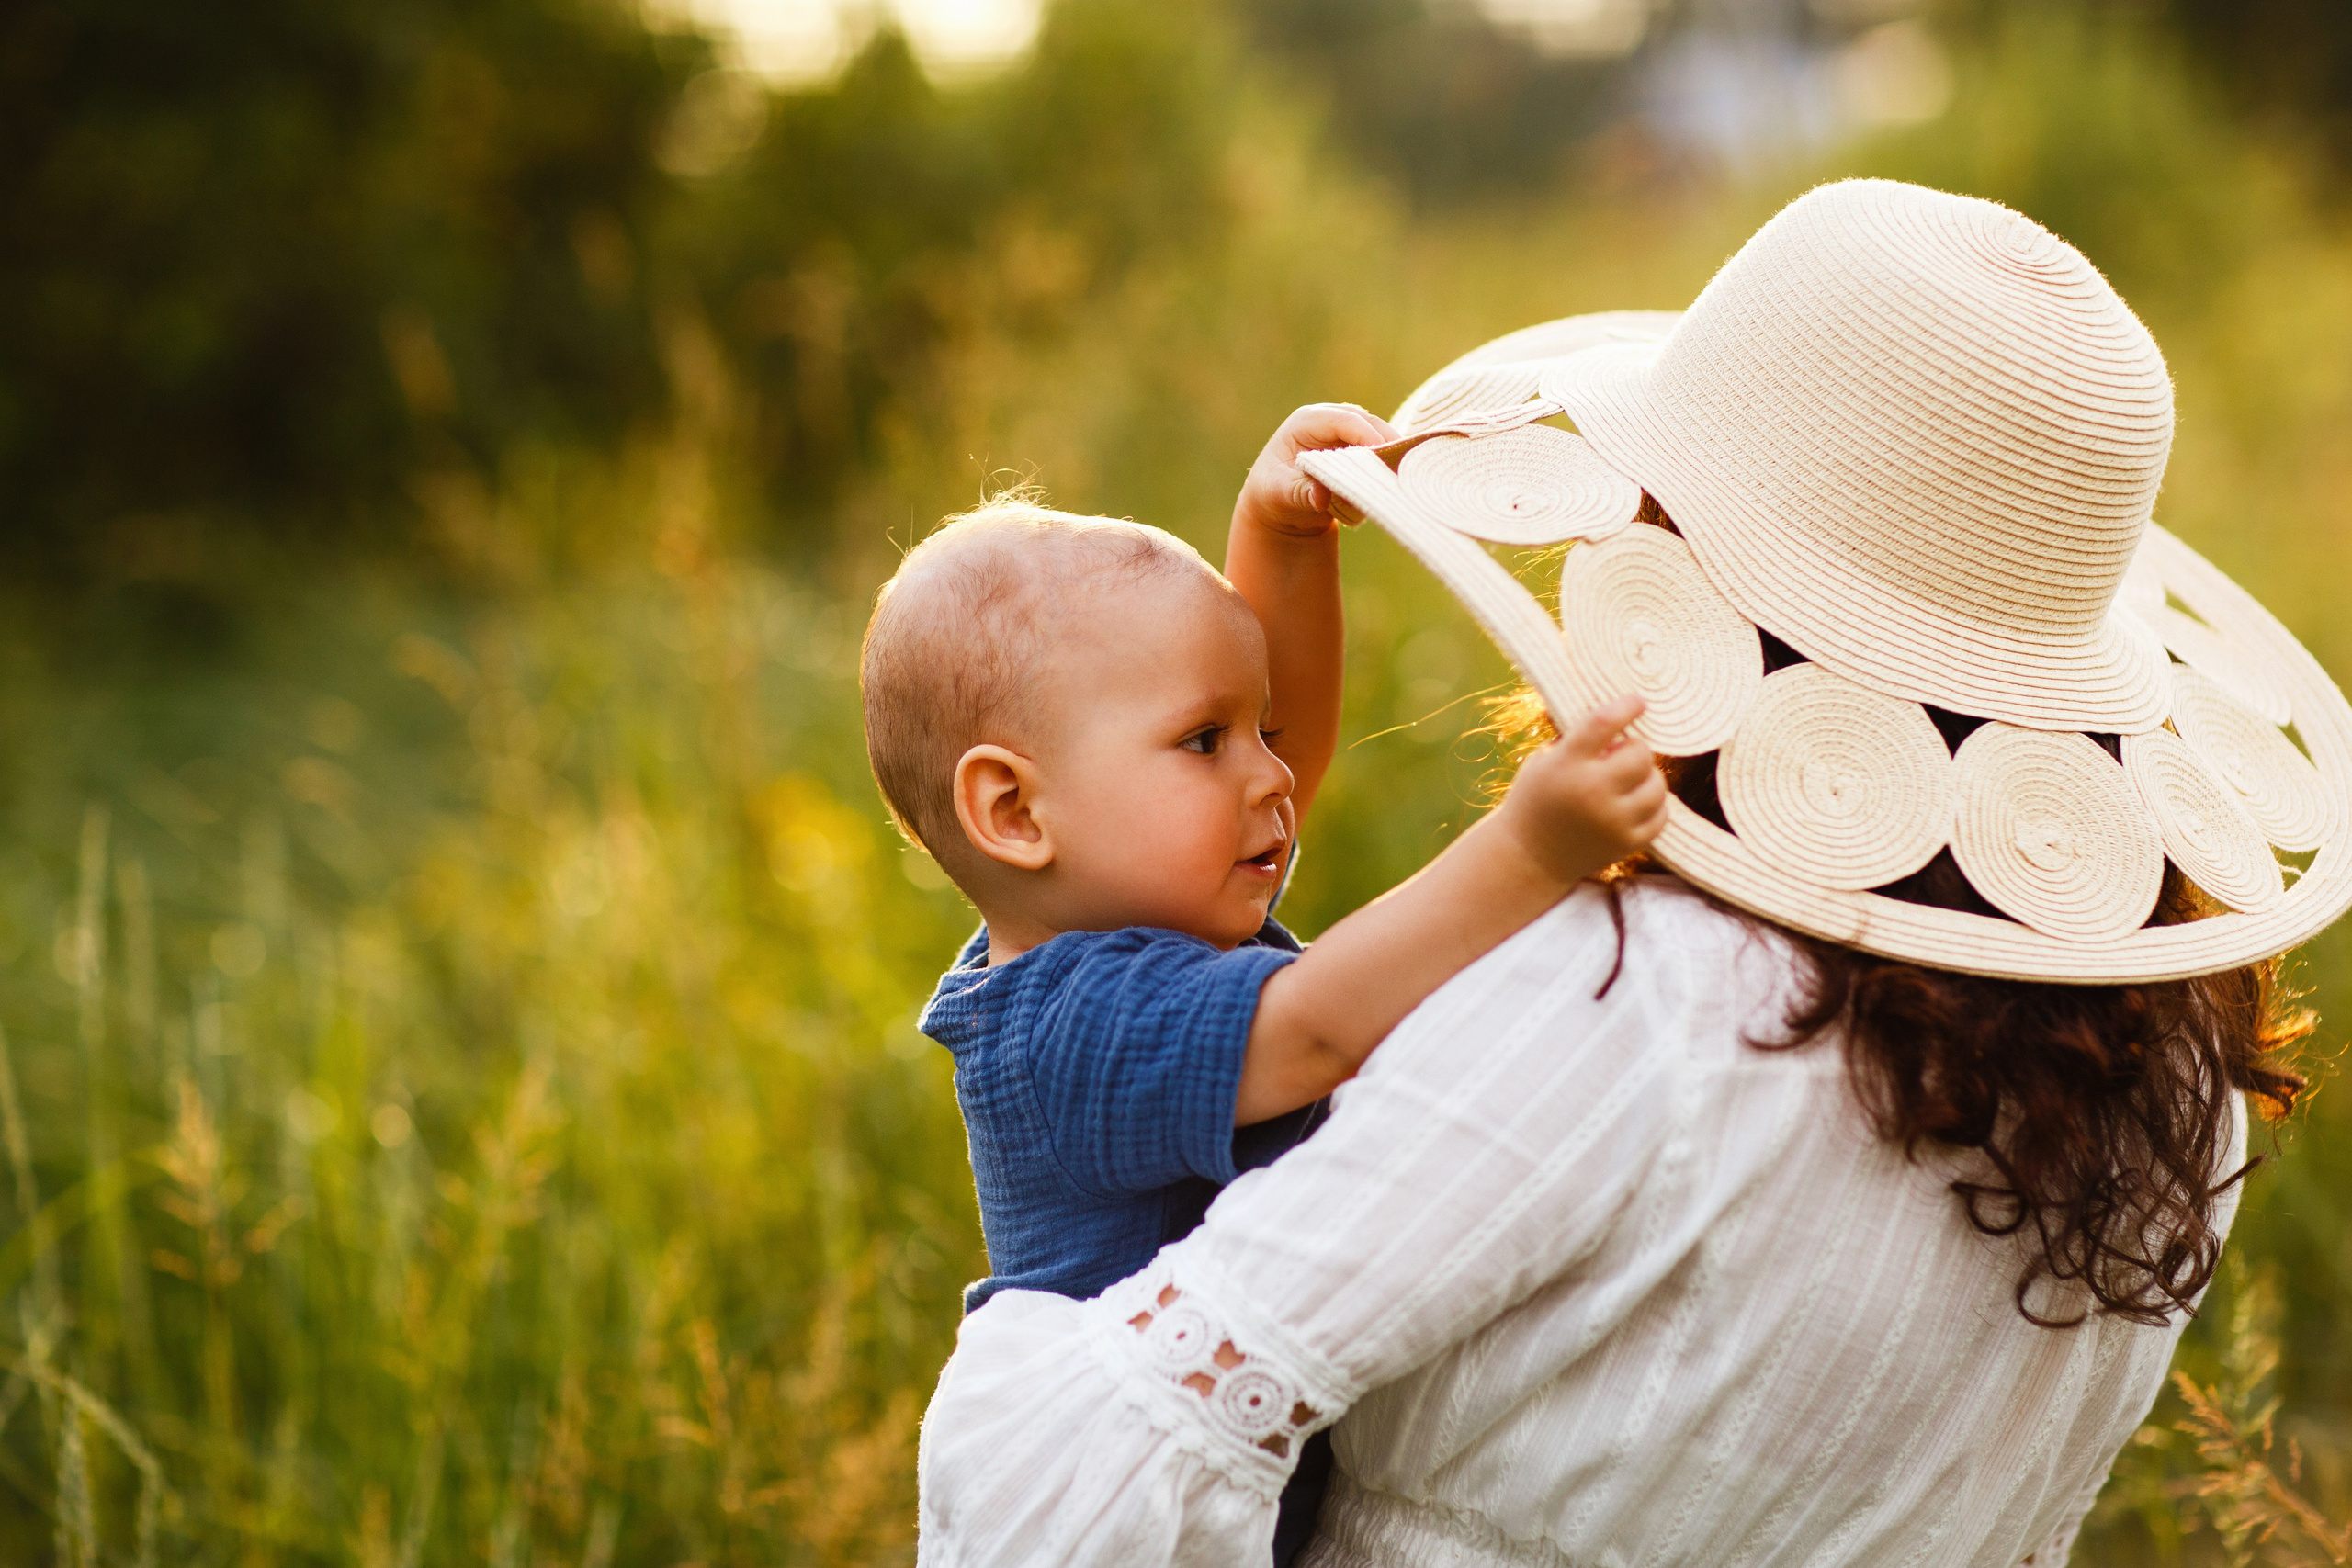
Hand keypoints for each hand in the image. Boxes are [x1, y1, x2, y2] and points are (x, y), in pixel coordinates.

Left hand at [1234, 403, 1398, 539]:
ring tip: (1404, 471)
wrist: (1278, 501)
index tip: (1385, 455)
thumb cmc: (1274, 493)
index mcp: (1305, 422)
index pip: (1342, 421)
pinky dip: (1388, 460)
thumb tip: (1321, 495)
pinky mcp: (1356, 444)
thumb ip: (1302, 493)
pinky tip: (1397, 476)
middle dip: (1385, 441)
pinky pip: (1379, 447)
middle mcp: (1327, 419)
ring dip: (1390, 450)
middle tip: (1404, 464)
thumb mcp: (1281, 495)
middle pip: (1366, 421)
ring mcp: (1344, 430)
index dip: (1366, 435)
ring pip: (1377, 432)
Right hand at [1493, 695, 1668, 885]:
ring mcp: (1612, 822)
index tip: (1638, 701)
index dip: (1626, 707)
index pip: (1604, 723)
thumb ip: (1579, 740)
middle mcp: (1590, 792)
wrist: (1530, 857)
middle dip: (1634, 749)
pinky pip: (1661, 814)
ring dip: (1647, 777)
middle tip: (1621, 755)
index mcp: (1565, 765)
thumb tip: (1621, 714)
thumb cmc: (1537, 798)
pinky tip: (1633, 803)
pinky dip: (1651, 805)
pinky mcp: (1627, 844)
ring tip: (1627, 781)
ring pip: (1657, 784)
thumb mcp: (1545, 762)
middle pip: (1640, 754)